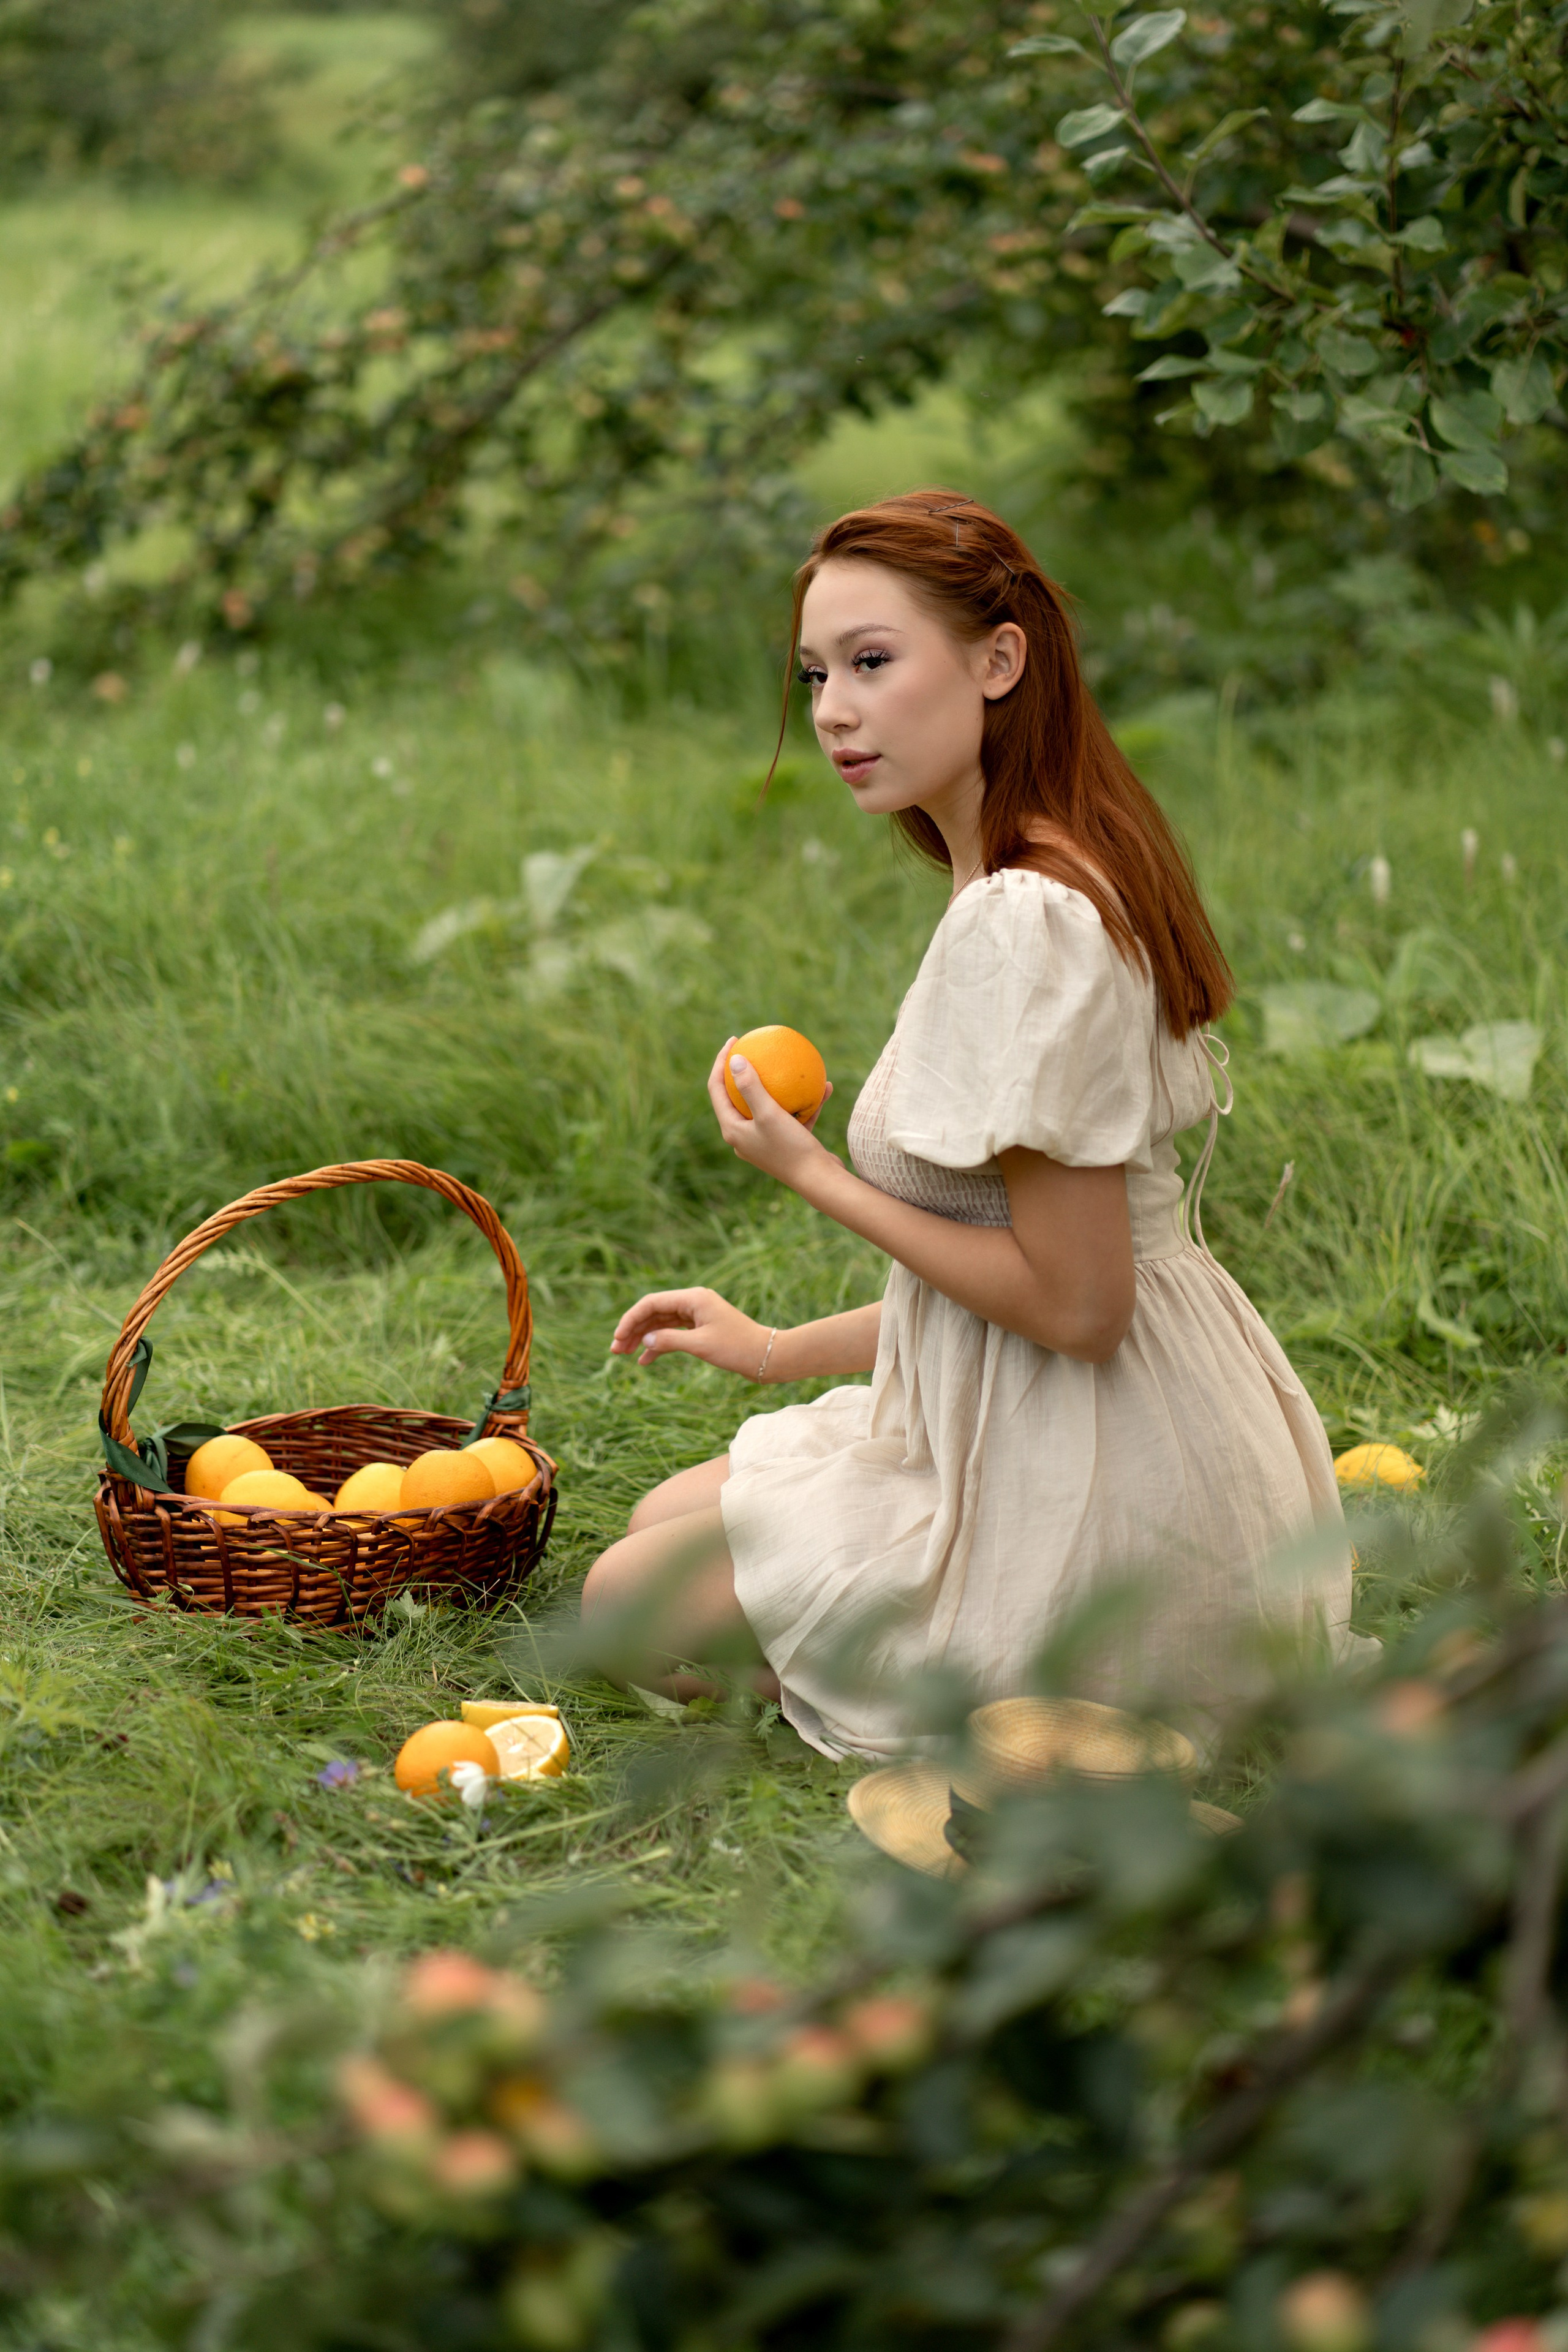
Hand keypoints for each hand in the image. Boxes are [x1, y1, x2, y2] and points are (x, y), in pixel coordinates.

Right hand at [610, 1286, 775, 1377]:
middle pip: (654, 1312)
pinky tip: (645, 1360)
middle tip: (615, 1350)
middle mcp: (693, 1302)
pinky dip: (659, 1344)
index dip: (631, 1319)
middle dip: (633, 1329)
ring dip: (642, 1337)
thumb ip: (670, 1341)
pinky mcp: (700, 1328)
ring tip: (624, 1355)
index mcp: (693, 1298)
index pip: (652, 1303)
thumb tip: (643, 1340)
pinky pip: (673, 1333)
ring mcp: (696, 1315)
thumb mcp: (701, 1345)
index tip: (617, 1337)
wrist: (767, 1356)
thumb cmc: (737, 1347)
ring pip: (661, 1323)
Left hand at [707, 1037, 837, 1190]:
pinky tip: (823, 1087)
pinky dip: (804, 1103)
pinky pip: (792, 1117)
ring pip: (769, 1106)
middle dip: (747, 1071)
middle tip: (756, 1047)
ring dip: (781, 1086)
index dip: (721, 1062)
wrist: (819, 1182)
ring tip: (791, 1065)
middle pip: (739, 1096)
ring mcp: (765, 1141)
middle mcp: (744, 1136)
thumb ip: (750, 1086)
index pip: (717, 1090)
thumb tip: (733, 1059)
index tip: (735, 1040)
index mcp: (732, 1130)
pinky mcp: (785, 1144)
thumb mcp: (769, 1114)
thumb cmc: (790, 1149)